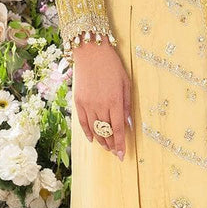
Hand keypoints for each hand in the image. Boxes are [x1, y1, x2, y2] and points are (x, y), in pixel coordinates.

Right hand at [71, 40, 131, 160]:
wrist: (91, 52)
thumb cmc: (112, 66)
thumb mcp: (126, 83)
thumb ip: (127, 105)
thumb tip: (128, 124)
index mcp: (114, 101)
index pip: (118, 129)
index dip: (120, 144)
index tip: (121, 155)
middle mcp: (100, 105)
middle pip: (106, 132)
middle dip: (111, 144)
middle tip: (115, 152)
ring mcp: (87, 104)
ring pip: (94, 129)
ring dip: (101, 140)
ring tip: (106, 147)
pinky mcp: (78, 101)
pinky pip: (82, 122)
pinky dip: (87, 132)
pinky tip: (92, 139)